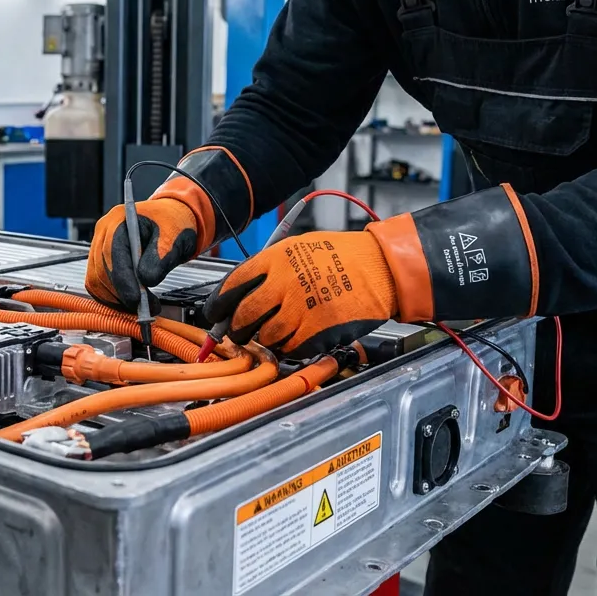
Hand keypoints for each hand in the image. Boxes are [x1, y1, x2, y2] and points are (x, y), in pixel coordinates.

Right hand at [85, 179, 212, 310]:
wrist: (172, 220)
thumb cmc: (172, 222)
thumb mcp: (173, 236)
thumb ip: (160, 257)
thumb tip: (146, 280)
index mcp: (119, 219)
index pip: (112, 252)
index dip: (122, 278)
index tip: (136, 298)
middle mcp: (104, 232)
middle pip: (101, 269)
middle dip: (122, 293)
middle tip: (145, 307)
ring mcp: (100, 247)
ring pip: (96, 281)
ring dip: (116, 298)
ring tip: (141, 306)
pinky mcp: (102, 261)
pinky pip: (99, 284)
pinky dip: (113, 298)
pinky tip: (130, 303)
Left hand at [203, 230, 397, 358]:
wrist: (381, 267)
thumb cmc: (343, 255)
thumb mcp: (300, 248)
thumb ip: (270, 269)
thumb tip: (241, 293)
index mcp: (276, 259)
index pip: (232, 286)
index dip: (218, 304)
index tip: (215, 314)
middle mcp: (284, 283)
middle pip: (244, 316)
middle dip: (237, 329)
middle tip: (240, 332)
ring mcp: (300, 309)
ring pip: (265, 337)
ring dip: (265, 340)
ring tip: (274, 334)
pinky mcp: (317, 331)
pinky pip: (290, 349)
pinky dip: (288, 348)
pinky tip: (295, 339)